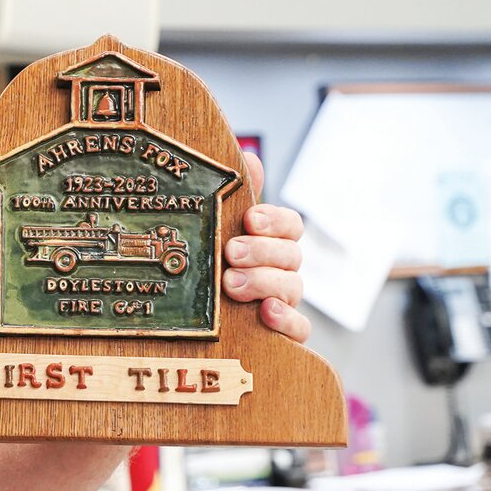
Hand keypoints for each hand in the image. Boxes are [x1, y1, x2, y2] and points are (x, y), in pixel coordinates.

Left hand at [225, 152, 310, 342]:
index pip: (289, 226)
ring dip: (264, 282)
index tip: (250, 219)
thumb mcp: (214, 233)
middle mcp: (281, 272)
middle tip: (231, 252)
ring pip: (291, 288)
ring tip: (232, 284)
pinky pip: (298, 328)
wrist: (193, 331)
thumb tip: (249, 156)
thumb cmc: (207, 271)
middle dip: (262, 251)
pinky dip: (285, 320)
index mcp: (269, 245)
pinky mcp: (282, 335)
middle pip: (291, 255)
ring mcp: (283, 303)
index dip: (274, 220)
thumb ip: (234, 198)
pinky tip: (265, 312)